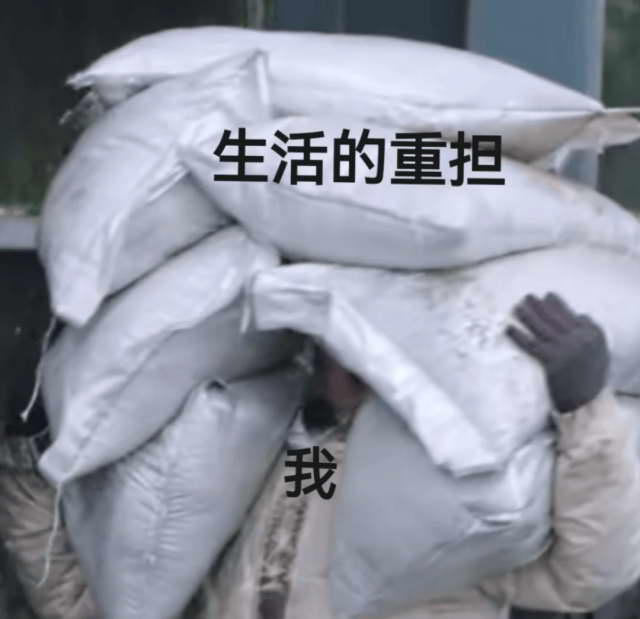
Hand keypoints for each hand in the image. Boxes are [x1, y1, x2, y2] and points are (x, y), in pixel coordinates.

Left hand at [506, 292, 609, 412]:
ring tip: (517, 307)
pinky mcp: (550, 362)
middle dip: (539, 306)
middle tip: (527, 296)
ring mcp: (564, 350)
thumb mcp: (599, 350)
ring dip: (527, 315)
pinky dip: (518, 336)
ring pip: (541, 328)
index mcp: (592, 334)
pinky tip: (509, 328)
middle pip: (554, 318)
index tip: (546, 295)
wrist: (587, 401)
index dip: (557, 303)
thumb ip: (589, 331)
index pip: (570, 314)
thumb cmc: (591, 374)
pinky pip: (531, 345)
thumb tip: (577, 314)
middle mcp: (579, 339)